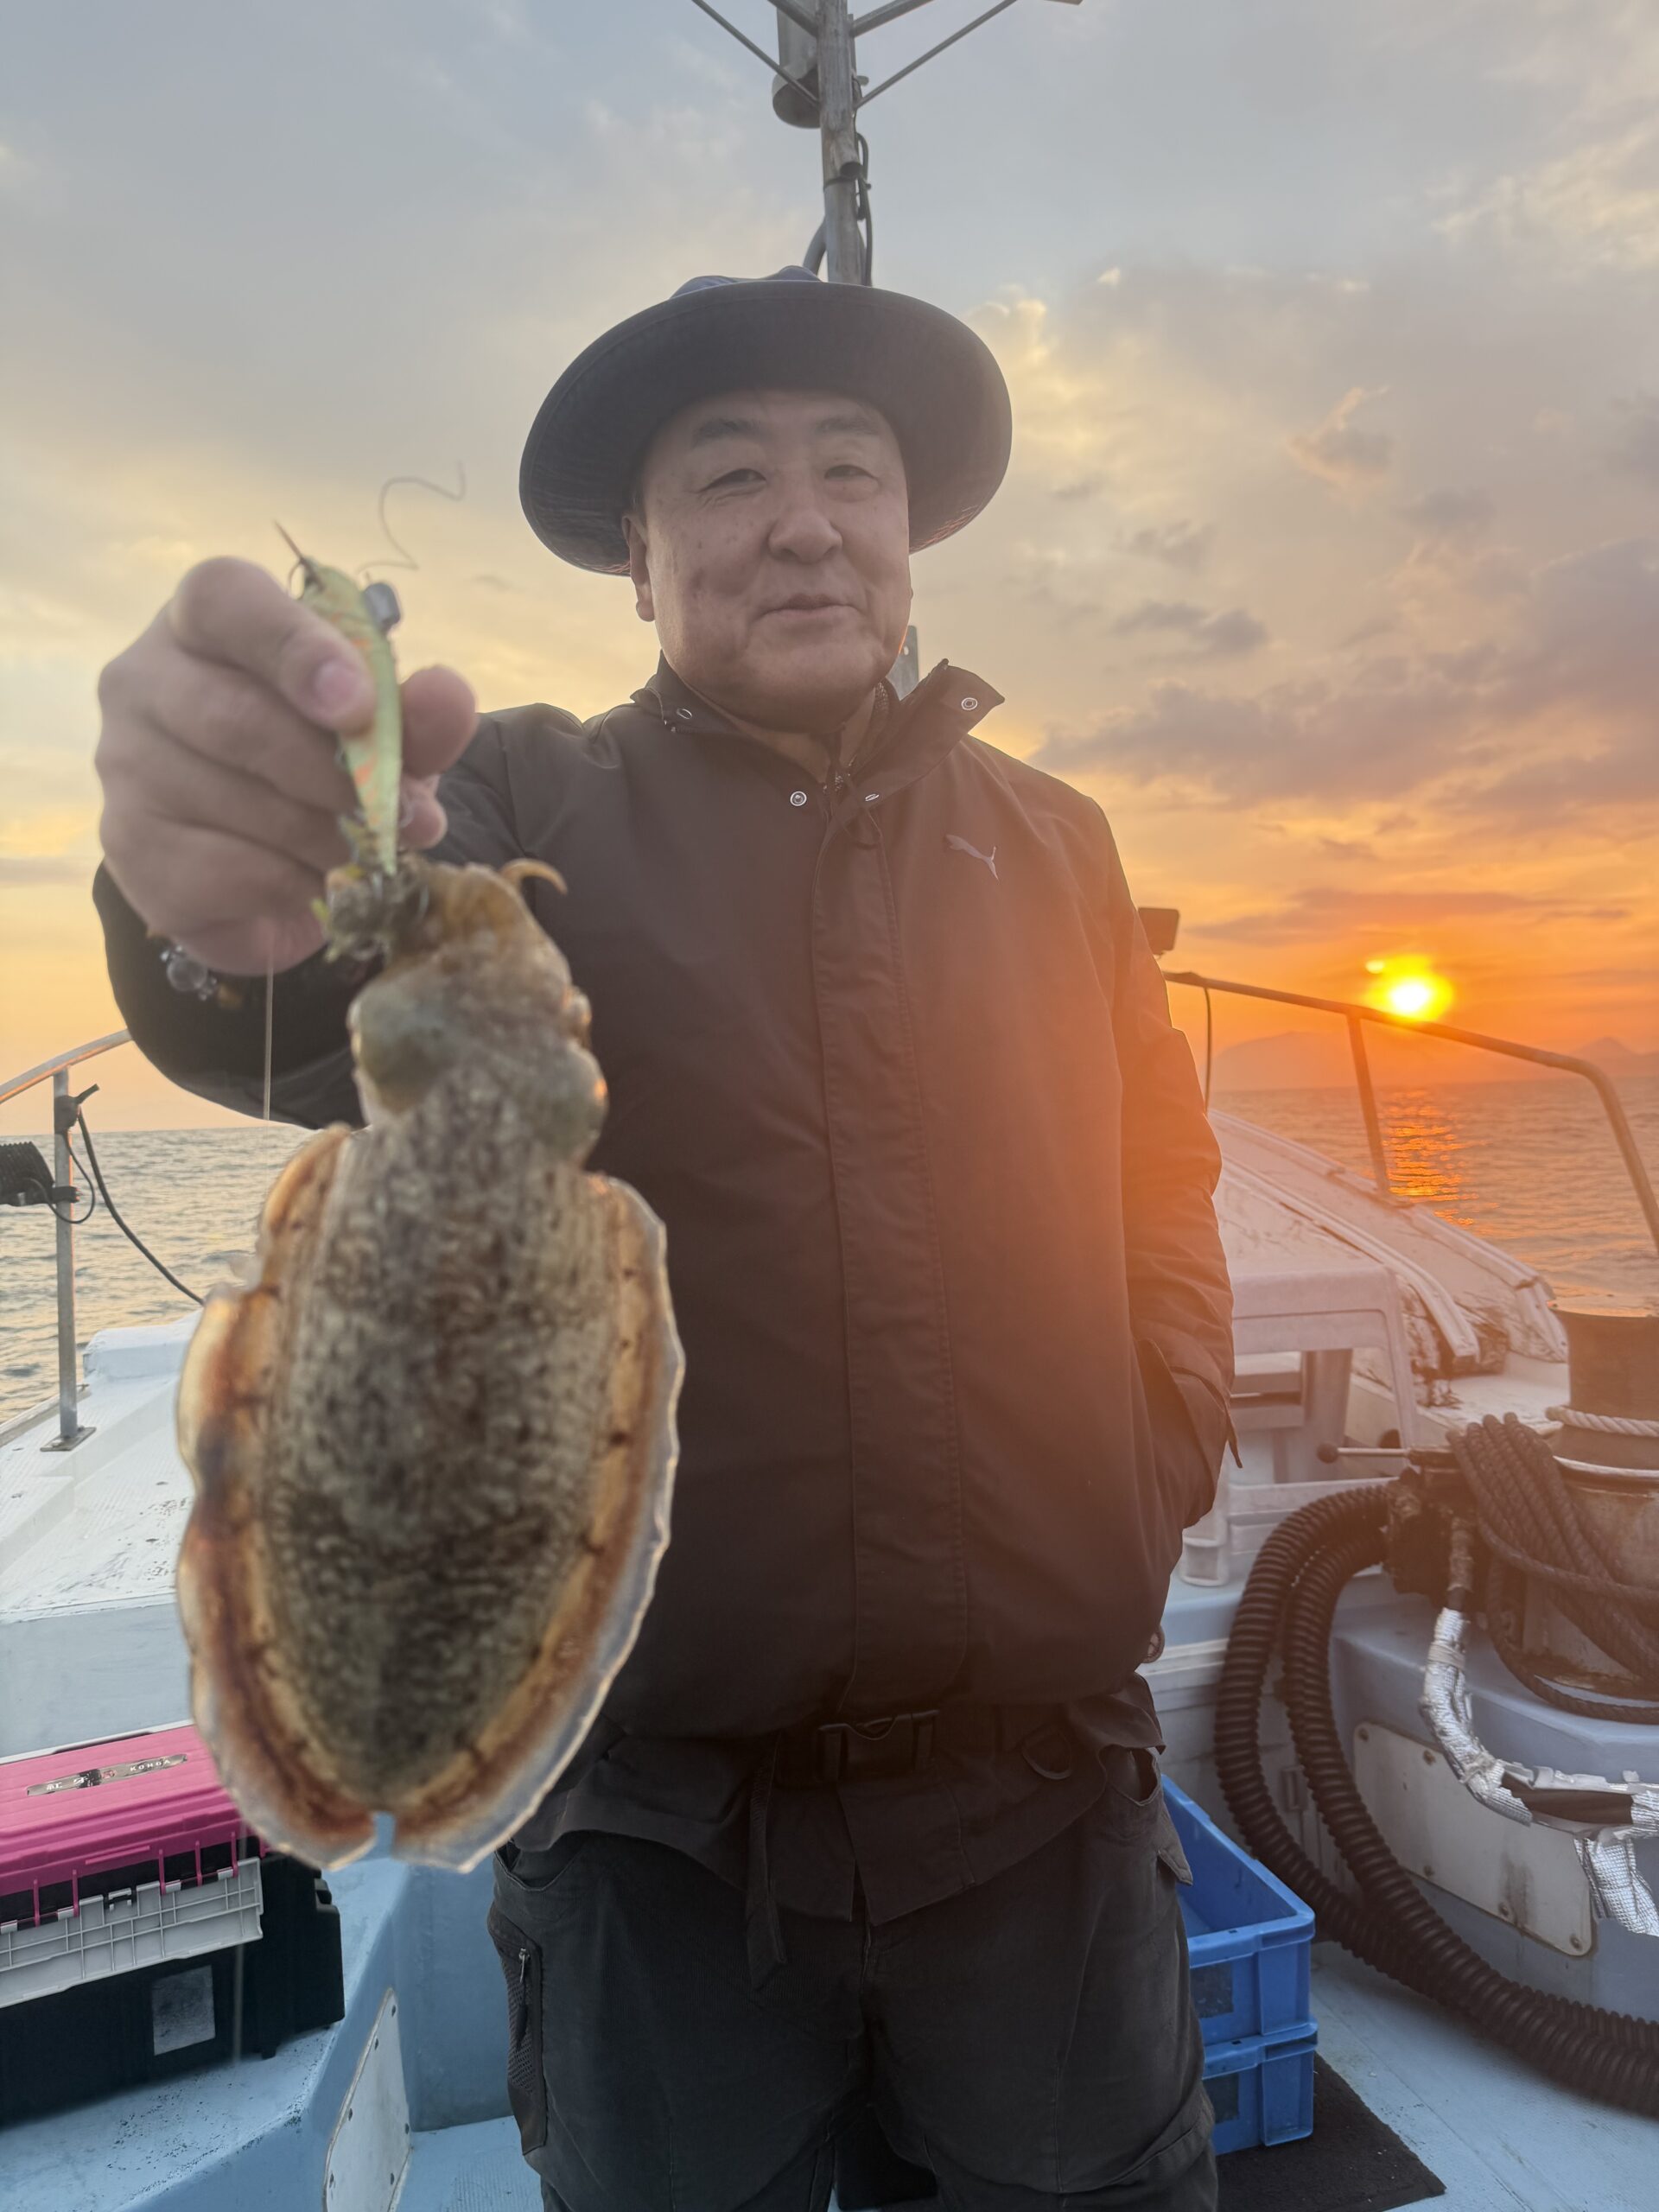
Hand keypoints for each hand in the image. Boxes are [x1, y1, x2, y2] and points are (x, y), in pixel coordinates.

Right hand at [96, 557, 477, 974]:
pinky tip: (311, 881)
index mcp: (207, 621)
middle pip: (234, 718)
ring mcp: (125, 763)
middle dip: (333, 777)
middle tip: (400, 816)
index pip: (226, 600)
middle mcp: (143, 679)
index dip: (295, 649)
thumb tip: (448, 696)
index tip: (359, 707)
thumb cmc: (323, 762)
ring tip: (361, 851)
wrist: (275, 859)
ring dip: (324, 838)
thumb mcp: (384, 732)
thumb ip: (417, 715)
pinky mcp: (131, 846)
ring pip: (232, 800)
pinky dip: (290, 883)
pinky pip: (222, 870)